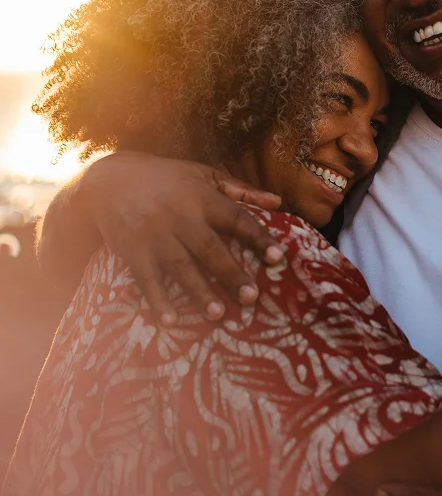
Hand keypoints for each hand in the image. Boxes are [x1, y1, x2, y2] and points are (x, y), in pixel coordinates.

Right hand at [80, 152, 283, 325]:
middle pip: (210, 248)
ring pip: (181, 267)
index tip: (277, 257)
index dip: (258, 237)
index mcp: (203, 198)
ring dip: (199, 292)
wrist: (110, 179)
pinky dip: (157, 300)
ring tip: (218, 314)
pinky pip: (146, 279)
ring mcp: (155, 236)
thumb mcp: (205, 175)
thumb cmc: (168, 178)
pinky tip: (170, 320)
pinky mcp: (132, 251)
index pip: (236, 219)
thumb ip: (242, 190)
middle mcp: (180, 217)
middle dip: (231, 273)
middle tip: (252, 297)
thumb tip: (278, 202)